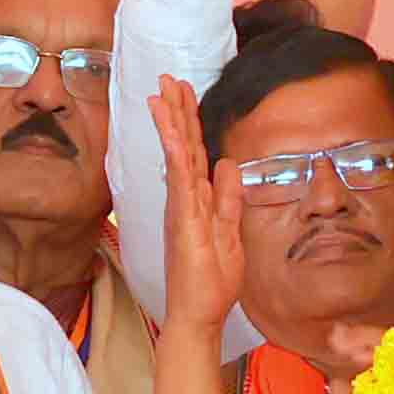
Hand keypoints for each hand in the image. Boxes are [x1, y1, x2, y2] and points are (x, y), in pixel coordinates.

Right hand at [154, 77, 245, 339]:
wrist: (197, 314)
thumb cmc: (211, 282)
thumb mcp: (230, 232)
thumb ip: (229, 199)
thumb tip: (230, 164)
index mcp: (197, 201)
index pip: (195, 153)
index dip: (190, 123)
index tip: (186, 93)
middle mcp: (185, 199)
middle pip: (183, 146)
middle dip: (177, 111)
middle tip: (169, 78)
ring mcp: (181, 207)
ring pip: (177, 154)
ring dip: (170, 121)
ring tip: (162, 91)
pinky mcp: (182, 218)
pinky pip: (179, 177)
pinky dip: (174, 149)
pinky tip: (169, 128)